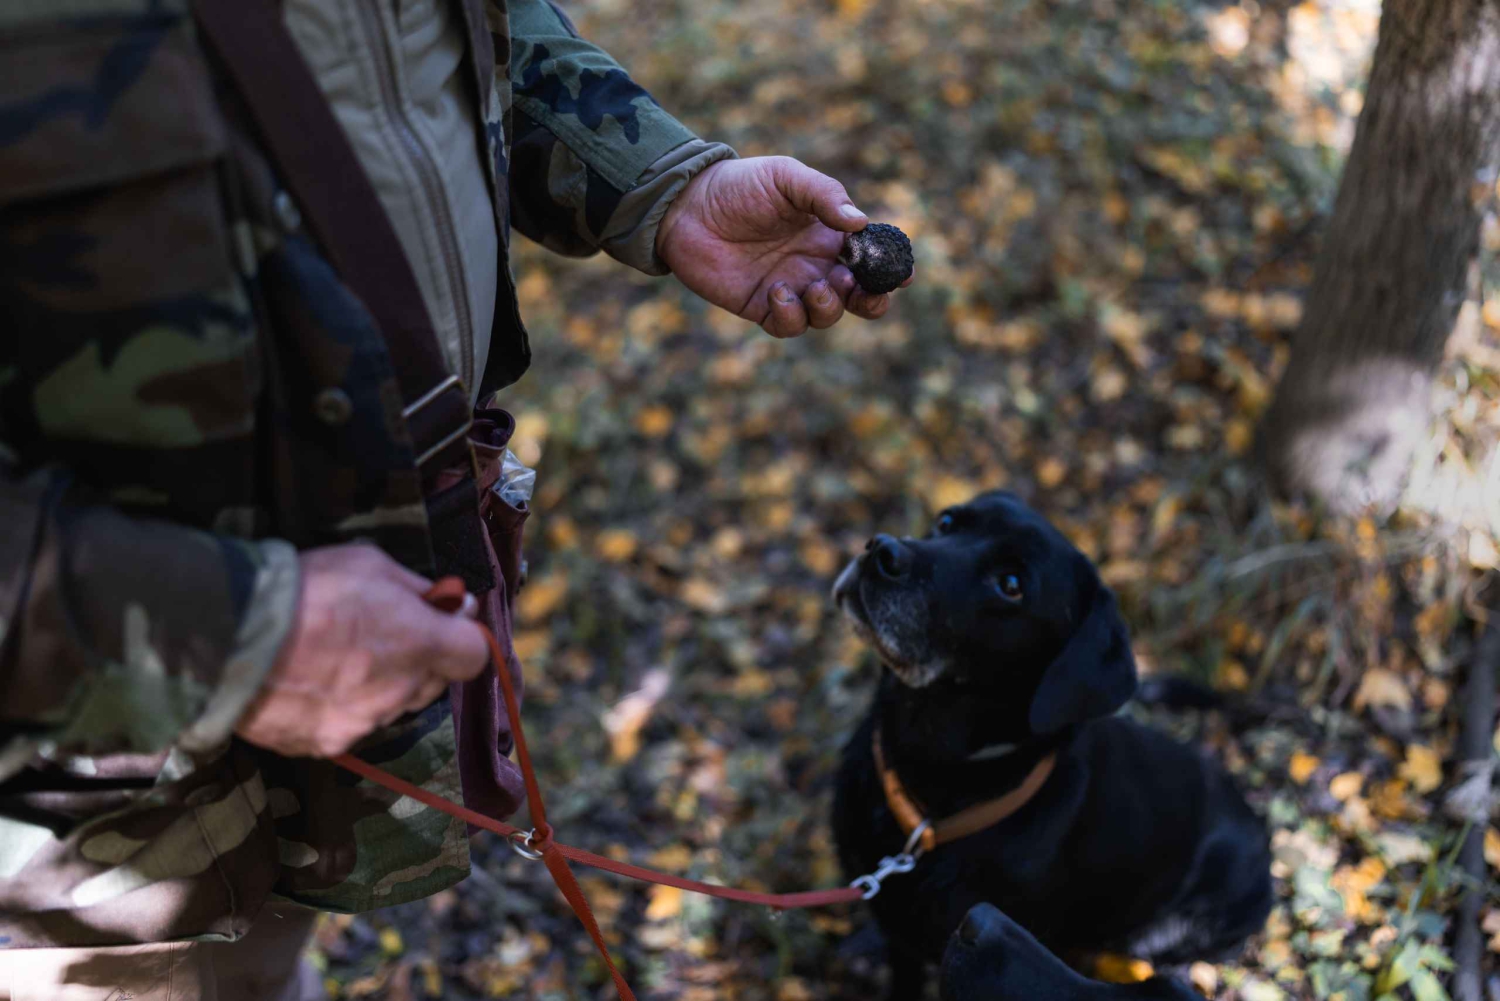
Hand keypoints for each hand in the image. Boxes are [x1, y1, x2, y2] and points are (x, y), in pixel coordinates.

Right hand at [234, 544, 487, 757]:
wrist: (227, 636)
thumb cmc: (305, 589)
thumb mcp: (370, 564)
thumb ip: (418, 590)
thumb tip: (452, 603)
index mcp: (420, 645)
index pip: (474, 656)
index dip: (460, 638)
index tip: (439, 622)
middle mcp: (399, 692)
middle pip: (431, 684)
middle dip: (417, 661)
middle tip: (379, 635)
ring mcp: (363, 723)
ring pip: (389, 706)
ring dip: (375, 685)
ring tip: (331, 657)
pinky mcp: (325, 744)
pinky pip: (347, 725)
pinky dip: (336, 707)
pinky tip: (307, 681)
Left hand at [656, 156, 912, 337]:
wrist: (687, 206)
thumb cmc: (739, 185)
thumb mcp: (786, 178)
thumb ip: (824, 196)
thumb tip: (859, 223)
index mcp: (829, 234)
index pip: (870, 258)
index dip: (891, 269)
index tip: (903, 274)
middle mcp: (814, 265)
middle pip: (858, 297)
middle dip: (871, 300)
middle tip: (861, 290)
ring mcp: (790, 288)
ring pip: (826, 316)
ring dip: (830, 308)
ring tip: (817, 285)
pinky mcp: (761, 307)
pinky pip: (788, 326)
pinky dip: (791, 315)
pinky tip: (778, 292)